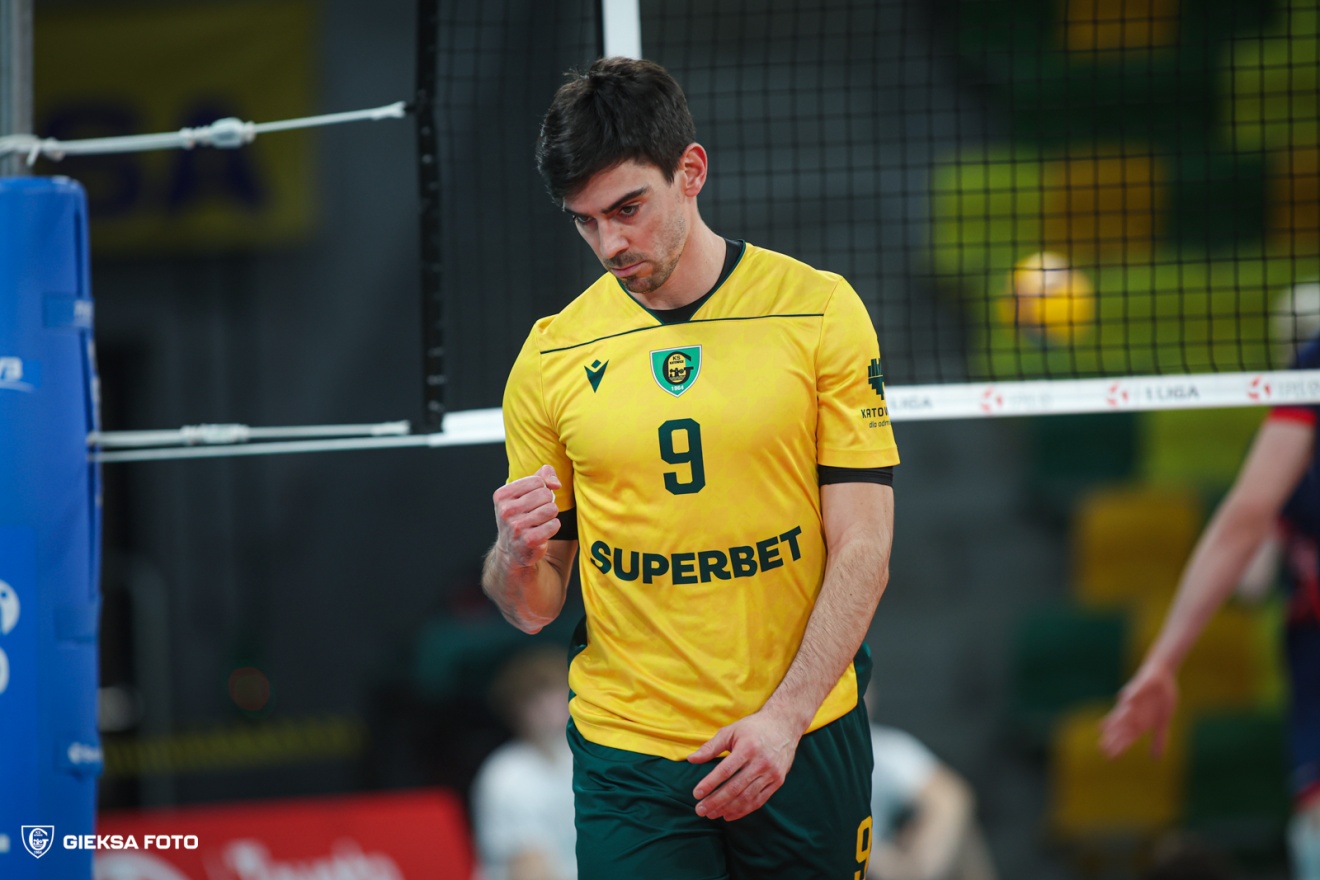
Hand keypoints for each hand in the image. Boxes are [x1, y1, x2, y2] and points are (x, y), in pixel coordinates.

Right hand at [492, 465, 562, 568]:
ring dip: (550, 515)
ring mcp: (516, 527)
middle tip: (537, 512)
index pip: (537, 480)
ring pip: (551, 509)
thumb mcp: (525, 491)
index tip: (532, 500)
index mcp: (501, 495)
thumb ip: (543, 475)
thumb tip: (556, 483)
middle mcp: (506, 511)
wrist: (512, 549)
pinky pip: (554, 524)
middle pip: (545, 494)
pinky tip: (542, 532)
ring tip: (539, 522)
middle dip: (547, 502)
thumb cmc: (521, 514)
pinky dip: (553, 527)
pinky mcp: (529, 540)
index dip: (541, 489)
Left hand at [688, 710, 802, 821]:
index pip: (725, 771)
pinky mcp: (778, 781)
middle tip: (700, 810)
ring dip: (727, 809)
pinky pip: (759, 800)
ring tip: (711, 814)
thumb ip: (710, 747)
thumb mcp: (730, 731)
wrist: (784, 726)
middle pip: (735, 788)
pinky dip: (743, 810)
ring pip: (746, 797)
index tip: (696, 794)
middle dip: (715, 801)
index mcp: (747, 748)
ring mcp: (771, 774)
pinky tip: (728, 815)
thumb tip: (691, 759)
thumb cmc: (752, 728)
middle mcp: (761, 762)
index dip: (710, 784)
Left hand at [1099, 662, 1177, 757]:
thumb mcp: (1163, 721)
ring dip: (1116, 719)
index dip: (1119, 747)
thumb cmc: (1160, 699)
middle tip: (1101, 749)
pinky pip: (1134, 691)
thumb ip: (1159, 739)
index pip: (1127, 737)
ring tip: (1106, 730)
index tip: (1109, 759)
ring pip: (1124, 710)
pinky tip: (1124, 700)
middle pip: (1121, 727)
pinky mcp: (1140, 685)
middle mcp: (1133, 711)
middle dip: (1113, 738)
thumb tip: (1156, 759)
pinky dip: (1130, 696)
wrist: (1163, 676)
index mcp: (1140, 721)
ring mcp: (1134, 698)